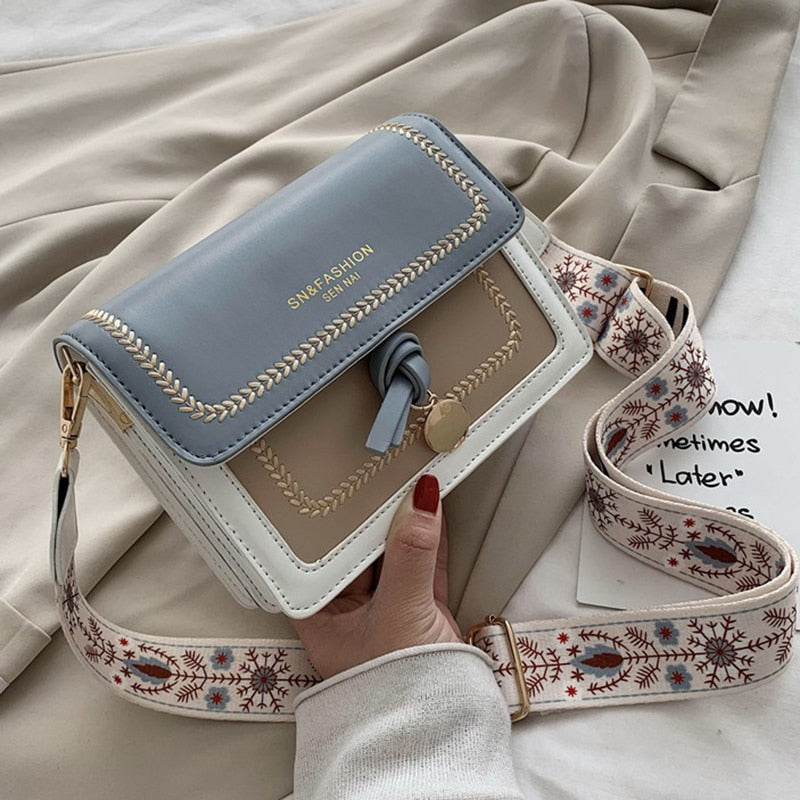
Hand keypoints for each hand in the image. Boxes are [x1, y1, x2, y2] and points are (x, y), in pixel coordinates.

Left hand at [292, 474, 461, 678]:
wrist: (442, 730)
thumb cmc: (397, 687)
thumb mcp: (400, 611)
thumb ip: (412, 553)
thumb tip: (421, 500)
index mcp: (321, 612)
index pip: (322, 552)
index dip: (336, 516)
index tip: (351, 482)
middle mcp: (349, 608)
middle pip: (360, 549)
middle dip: (375, 514)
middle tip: (386, 472)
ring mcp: (386, 607)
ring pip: (394, 553)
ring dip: (406, 521)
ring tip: (412, 480)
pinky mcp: (419, 609)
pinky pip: (422, 563)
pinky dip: (431, 537)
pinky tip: (434, 507)